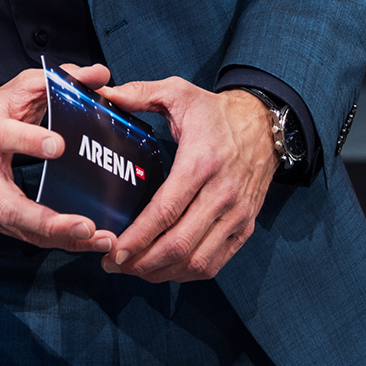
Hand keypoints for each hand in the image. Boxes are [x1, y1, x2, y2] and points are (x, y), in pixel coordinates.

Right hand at [0, 64, 119, 254]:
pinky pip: (26, 236)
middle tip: (86, 226)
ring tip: (100, 240)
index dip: (29, 142)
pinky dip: (57, 241)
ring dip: (62, 238)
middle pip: (10, 204)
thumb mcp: (18, 88)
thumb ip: (59, 79)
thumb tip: (100, 75)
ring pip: (21, 228)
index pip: (4, 136)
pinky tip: (85, 242)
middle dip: (49, 221)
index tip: (59, 146)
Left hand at [94, 78, 277, 282]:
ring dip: (163, 272)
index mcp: (201, 163)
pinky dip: (189, 273)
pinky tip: (164, 270)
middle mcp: (222, 194)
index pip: (167, 210)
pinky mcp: (246, 227)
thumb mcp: (178, 92)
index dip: (139, 235)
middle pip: (181, 243)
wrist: (264, 125)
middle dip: (143, 261)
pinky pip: (217, 262)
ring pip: (198, 260)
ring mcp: (237, 215)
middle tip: (113, 263)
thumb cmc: (215, 112)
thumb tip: (101, 92)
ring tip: (133, 270)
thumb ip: (139, 93)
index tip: (115, 248)